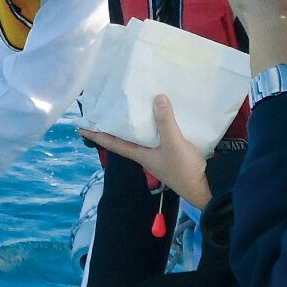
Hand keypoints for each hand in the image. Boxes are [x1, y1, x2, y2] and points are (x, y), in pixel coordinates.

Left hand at [78, 96, 211, 207]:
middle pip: (125, 138)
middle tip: (106, 109)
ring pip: (142, 136)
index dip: (97, 135)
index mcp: (140, 154)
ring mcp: (160, 155)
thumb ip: (165, 122)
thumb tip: (157, 97)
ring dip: (136, 123)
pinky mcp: (173, 153)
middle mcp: (146, 154)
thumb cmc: (184, 170)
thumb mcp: (173, 144)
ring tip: (131, 107)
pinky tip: (161, 115)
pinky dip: (156, 124)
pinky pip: (159, 135)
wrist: (206, 189)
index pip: (113, 143)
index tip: (80, 128)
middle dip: (115, 125)